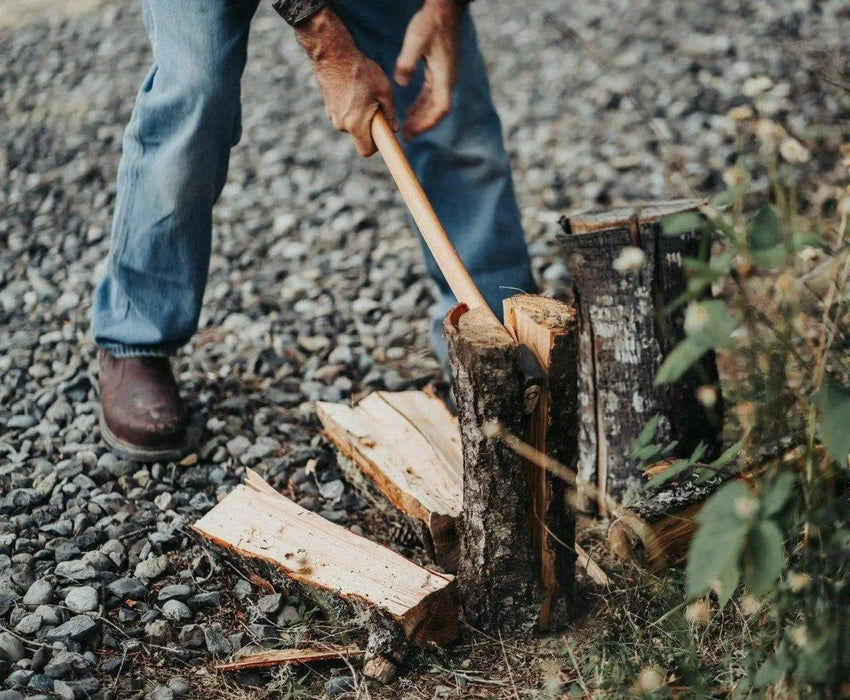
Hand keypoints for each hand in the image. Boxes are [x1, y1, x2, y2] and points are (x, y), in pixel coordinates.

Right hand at [296, 8, 398, 156]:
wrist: (333, 54)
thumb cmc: (361, 71)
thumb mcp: (383, 91)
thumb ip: (390, 113)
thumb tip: (394, 128)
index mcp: (356, 124)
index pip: (366, 151)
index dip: (376, 147)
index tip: (382, 135)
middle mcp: (341, 125)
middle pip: (359, 137)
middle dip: (370, 128)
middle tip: (377, 107)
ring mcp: (332, 116)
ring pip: (352, 125)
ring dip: (360, 116)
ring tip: (364, 95)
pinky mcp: (328, 108)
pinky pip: (344, 115)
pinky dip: (351, 109)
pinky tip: (354, 91)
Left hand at [395, 0, 461, 139]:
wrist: (445, 8)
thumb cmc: (431, 22)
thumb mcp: (416, 40)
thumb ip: (407, 63)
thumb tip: (401, 83)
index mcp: (444, 76)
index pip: (440, 109)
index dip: (427, 123)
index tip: (413, 132)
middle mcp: (448, 79)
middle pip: (437, 110)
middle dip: (422, 124)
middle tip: (406, 136)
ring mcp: (446, 75)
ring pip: (435, 103)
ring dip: (422, 116)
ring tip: (407, 126)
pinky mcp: (441, 70)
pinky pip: (432, 93)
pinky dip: (422, 104)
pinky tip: (411, 109)